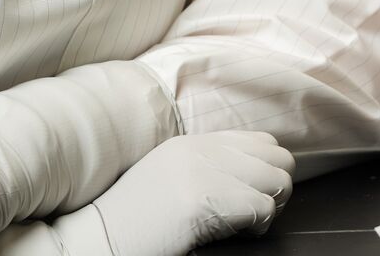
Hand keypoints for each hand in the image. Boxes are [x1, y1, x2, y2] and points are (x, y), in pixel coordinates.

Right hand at [54, 132, 294, 255]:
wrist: (99, 239)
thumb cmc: (136, 222)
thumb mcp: (172, 179)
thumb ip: (208, 168)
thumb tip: (256, 178)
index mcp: (194, 144)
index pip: (264, 141)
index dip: (267, 173)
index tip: (250, 199)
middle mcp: (201, 150)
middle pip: (279, 158)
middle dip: (274, 191)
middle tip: (251, 215)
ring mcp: (201, 171)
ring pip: (278, 181)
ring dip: (269, 209)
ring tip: (241, 225)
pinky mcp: (202, 199)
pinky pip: (262, 208)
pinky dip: (256, 227)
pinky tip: (231, 235)